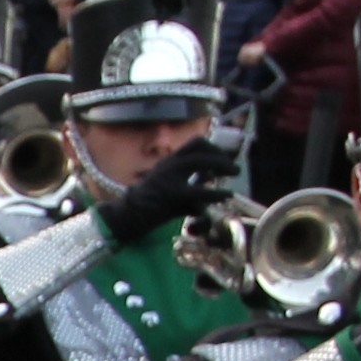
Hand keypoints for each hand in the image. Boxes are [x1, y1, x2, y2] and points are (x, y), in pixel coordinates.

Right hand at [103, 141, 230, 245]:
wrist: (126, 216)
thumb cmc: (146, 205)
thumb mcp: (166, 186)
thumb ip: (186, 181)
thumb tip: (209, 181)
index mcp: (168, 161)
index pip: (195, 143)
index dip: (213, 148)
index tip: (223, 159)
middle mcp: (169, 164)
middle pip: (200, 147)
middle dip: (220, 155)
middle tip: (233, 169)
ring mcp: (171, 178)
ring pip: (201, 162)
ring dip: (222, 165)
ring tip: (233, 175)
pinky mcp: (173, 196)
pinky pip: (200, 192)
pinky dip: (217, 193)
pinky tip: (226, 195)